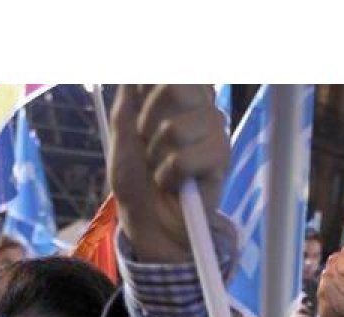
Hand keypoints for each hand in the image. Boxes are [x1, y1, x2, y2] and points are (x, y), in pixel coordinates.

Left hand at [109, 85, 229, 262]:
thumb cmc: (135, 176)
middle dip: (148, 122)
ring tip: (161, 167)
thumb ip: (130, 95)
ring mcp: (214, 131)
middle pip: (175, 88)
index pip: (172, 72)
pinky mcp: (222, 158)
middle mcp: (201, 107)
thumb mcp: (122, 130)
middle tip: (149, 143)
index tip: (141, 115)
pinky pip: (185, 159)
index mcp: (179, 95)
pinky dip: (169, 176)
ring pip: (175, 130)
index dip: (149, 87)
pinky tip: (174, 183)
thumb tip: (137, 71)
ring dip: (157, 155)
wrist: (146, 217)